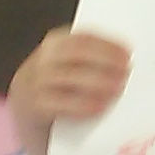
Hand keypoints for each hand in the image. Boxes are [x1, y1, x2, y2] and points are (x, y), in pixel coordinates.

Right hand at [9, 29, 129, 126]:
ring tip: (118, 88)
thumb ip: (91, 63)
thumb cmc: (58, 90)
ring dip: (97, 81)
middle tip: (126, 71)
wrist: (27, 117)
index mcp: (55, 45)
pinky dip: (81, 104)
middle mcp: (42, 60)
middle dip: (104, 59)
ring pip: (67, 76)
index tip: (128, 53)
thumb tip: (126, 65)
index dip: (106, 45)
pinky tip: (99, 107)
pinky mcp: (34, 107)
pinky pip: (58, 103)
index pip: (82, 38)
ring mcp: (35, 82)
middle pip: (75, 52)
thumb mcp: (70, 69)